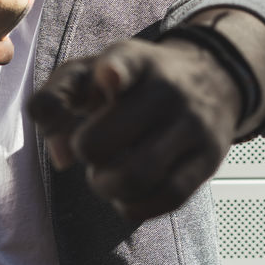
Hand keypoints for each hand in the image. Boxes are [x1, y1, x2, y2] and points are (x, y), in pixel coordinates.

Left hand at [27, 38, 239, 220]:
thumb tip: (61, 157)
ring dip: (106, 186)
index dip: (113, 72)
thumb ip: (54, 102)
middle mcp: (166, 89)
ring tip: (107, 174)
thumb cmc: (130, 83)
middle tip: (91, 148)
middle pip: (100, 141)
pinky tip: (129, 191)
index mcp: (132, 59)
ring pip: (135, 176)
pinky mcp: (208, 159)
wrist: (210, 79)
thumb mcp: (90, 72)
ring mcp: (191, 124)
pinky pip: (166, 198)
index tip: (110, 78)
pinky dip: (135, 205)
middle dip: (84, 152)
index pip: (123, 62)